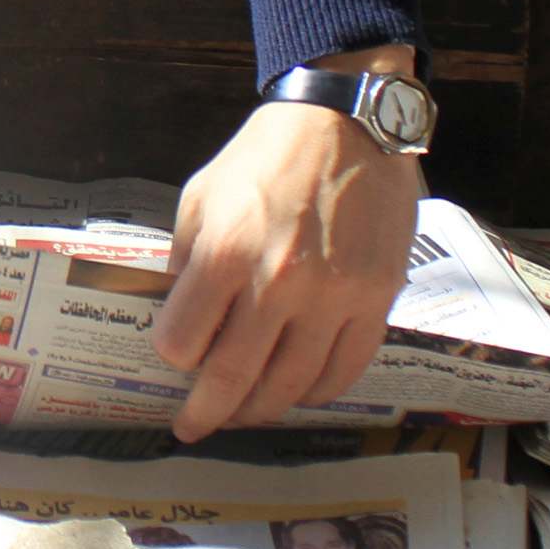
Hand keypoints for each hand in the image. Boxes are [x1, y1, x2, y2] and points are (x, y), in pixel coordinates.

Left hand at [156, 49, 424, 440]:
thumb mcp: (203, 194)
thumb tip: (177, 312)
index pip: (184, 340)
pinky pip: (345, 369)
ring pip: (291, 384)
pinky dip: (317, 392)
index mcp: (227, 251)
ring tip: (243, 412)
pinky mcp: (377, 300)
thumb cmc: (266, 155)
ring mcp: (334, 296)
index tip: (173, 359)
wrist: (348, 122)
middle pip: (234, 376)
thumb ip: (186, 257)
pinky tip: (298, 392)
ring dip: (261, 409)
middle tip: (193, 426)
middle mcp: (280, 282)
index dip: (172, 357)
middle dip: (208, 410)